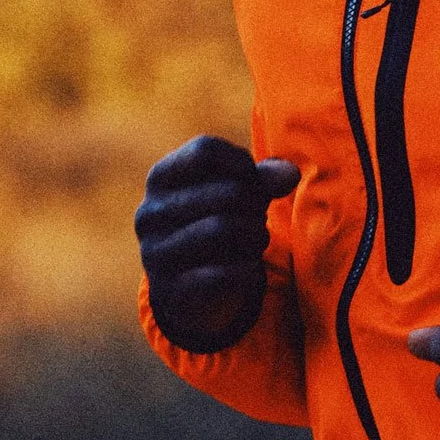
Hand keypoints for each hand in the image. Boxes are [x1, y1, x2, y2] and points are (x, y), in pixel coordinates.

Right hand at [135, 135, 298, 351]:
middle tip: (258, 216)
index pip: (205, 151)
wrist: (193, 288)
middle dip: (257, 204)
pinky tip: (248, 268)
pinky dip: (247, 269)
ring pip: (224, 230)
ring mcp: (154, 253)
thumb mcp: (238, 194)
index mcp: (160, 178)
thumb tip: (290, 174)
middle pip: (227, 192)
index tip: (252, 180)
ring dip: (255, 236)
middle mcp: (149, 213)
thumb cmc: (218, 222)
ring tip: (257, 239)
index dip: (242, 162)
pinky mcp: (169, 289)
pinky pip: (222, 273)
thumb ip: (263, 179)